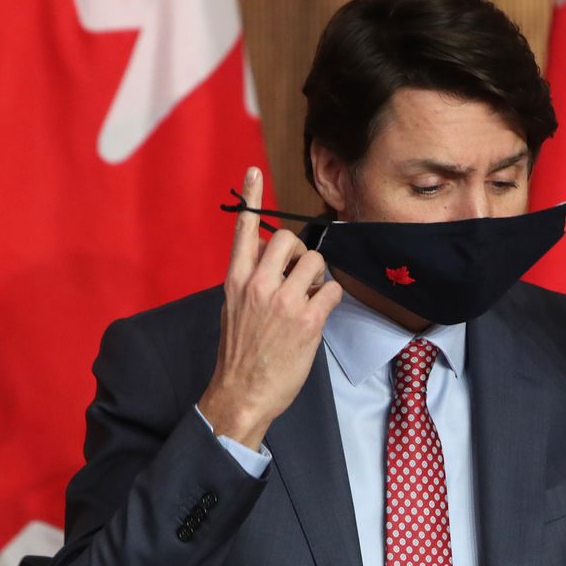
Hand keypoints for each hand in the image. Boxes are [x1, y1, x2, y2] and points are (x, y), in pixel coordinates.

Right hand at [198, 167, 343, 448]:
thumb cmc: (239, 355)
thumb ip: (251, 282)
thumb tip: (273, 264)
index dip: (250, 199)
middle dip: (301, 254)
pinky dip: (330, 299)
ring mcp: (283, 301)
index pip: (244, 230)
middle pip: (290, 240)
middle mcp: (258, 284)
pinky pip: (332, 290)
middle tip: (299, 277)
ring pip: (315, 262)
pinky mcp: (307, 320)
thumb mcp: (234, 310)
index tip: (254, 172)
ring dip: (318, 279)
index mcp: (236, 280)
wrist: (241, 393)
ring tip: (308, 300)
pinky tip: (318, 315)